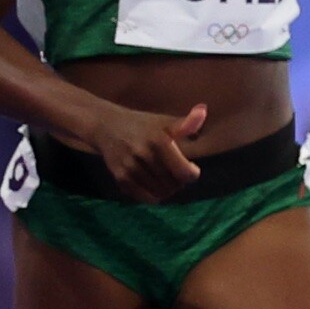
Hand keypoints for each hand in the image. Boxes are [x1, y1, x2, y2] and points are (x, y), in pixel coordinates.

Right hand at [87, 101, 206, 201]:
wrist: (107, 127)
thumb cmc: (142, 125)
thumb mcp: (165, 122)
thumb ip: (187, 123)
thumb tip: (203, 110)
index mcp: (159, 141)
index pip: (184, 173)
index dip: (192, 174)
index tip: (190, 167)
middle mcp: (143, 155)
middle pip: (174, 184)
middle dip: (180, 182)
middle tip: (176, 173)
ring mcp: (130, 168)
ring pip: (160, 193)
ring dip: (167, 190)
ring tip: (166, 179)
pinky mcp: (120, 177)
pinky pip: (144, 198)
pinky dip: (153, 196)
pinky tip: (153, 185)